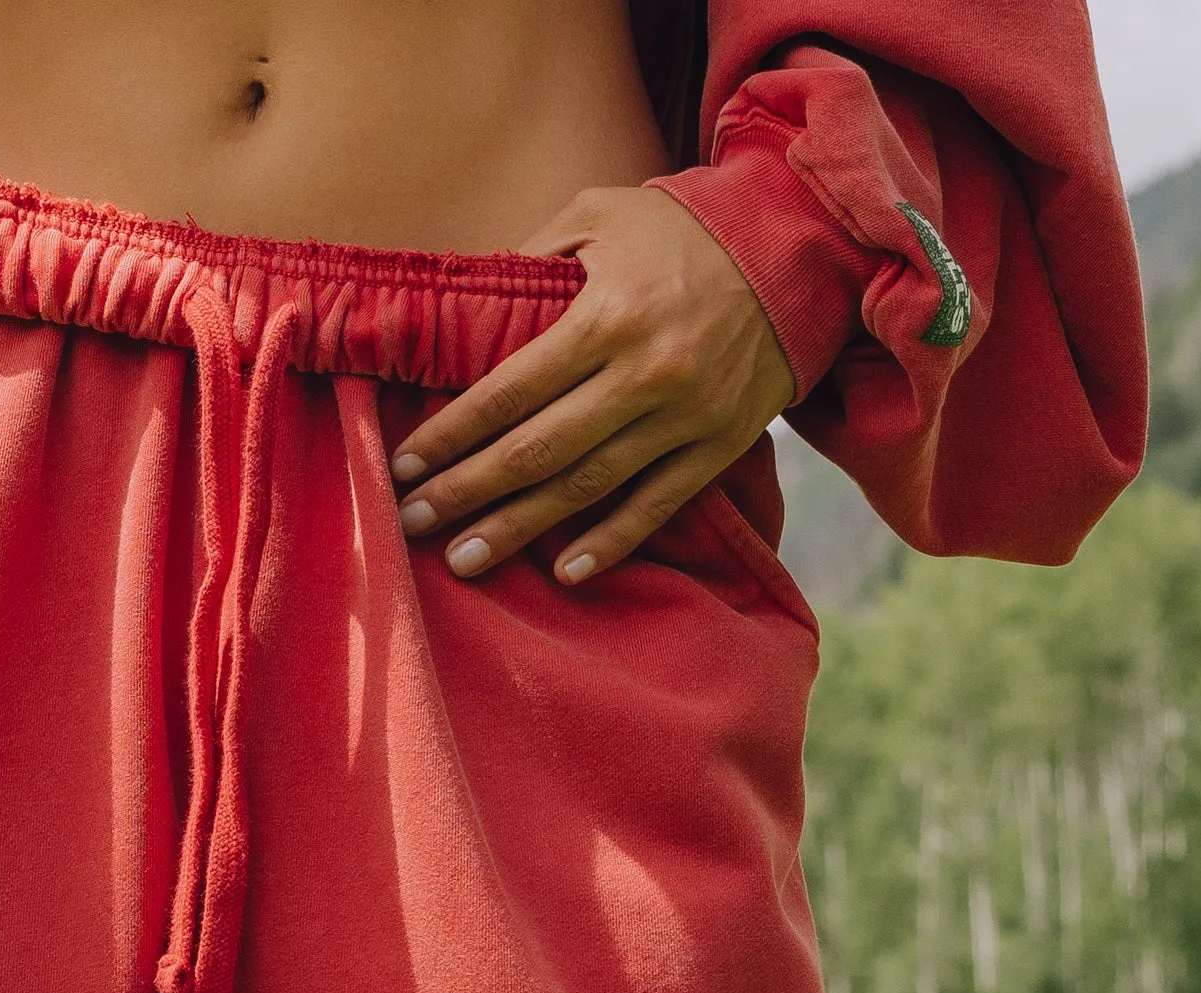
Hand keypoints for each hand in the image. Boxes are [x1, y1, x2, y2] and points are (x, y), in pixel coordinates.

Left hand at [393, 183, 795, 588]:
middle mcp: (644, 374)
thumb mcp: (603, 213)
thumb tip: (468, 300)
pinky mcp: (717, 446)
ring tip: (463, 560)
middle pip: (537, 450)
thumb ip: (534, 253)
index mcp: (607, 315)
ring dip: (519, 530)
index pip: (509, 390)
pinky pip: (656, 506)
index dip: (452, 433)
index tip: (405, 465)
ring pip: (586, 489)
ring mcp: (685, 417)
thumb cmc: (682, 230)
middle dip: (467, 492)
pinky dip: (610, 543)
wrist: (795, 249)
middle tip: (412, 523)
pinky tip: (562, 572)